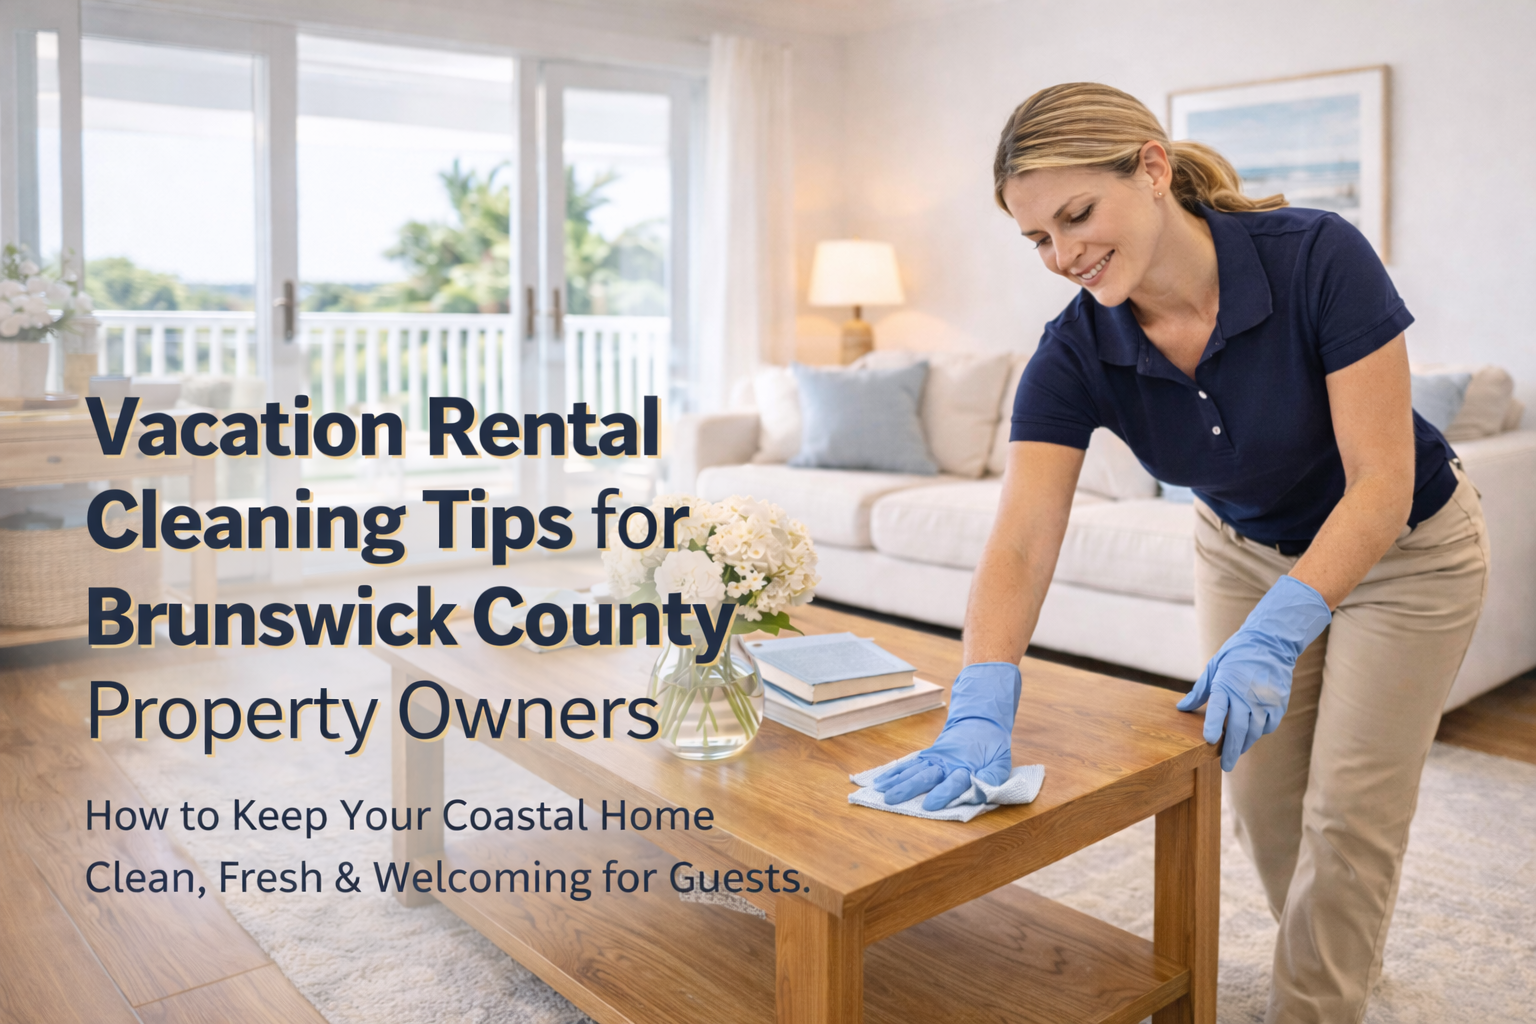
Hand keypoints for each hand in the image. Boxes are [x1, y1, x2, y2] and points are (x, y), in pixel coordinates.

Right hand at [872, 662, 1020, 810]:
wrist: (979, 722)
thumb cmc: (992, 748)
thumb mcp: (1002, 762)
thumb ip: (993, 777)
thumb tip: (982, 790)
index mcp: (966, 766)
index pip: (953, 782)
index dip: (942, 794)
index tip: (929, 805)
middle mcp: (946, 763)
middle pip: (925, 776)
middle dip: (908, 788)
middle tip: (892, 799)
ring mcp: (934, 758)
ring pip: (913, 770)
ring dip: (896, 781)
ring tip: (882, 792)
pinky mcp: (927, 756)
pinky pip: (909, 765)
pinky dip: (894, 772)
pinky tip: (881, 781)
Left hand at [1178, 575, 1331, 770]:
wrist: (1270, 643)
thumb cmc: (1236, 655)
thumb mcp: (1213, 668)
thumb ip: (1199, 691)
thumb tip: (1182, 707)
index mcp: (1226, 684)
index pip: (1218, 708)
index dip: (1213, 725)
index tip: (1209, 740)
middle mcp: (1246, 695)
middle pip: (1238, 727)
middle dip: (1231, 749)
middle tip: (1226, 765)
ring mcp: (1265, 700)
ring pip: (1255, 730)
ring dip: (1245, 743)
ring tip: (1237, 752)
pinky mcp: (1279, 703)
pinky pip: (1268, 725)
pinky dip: (1260, 732)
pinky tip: (1252, 734)